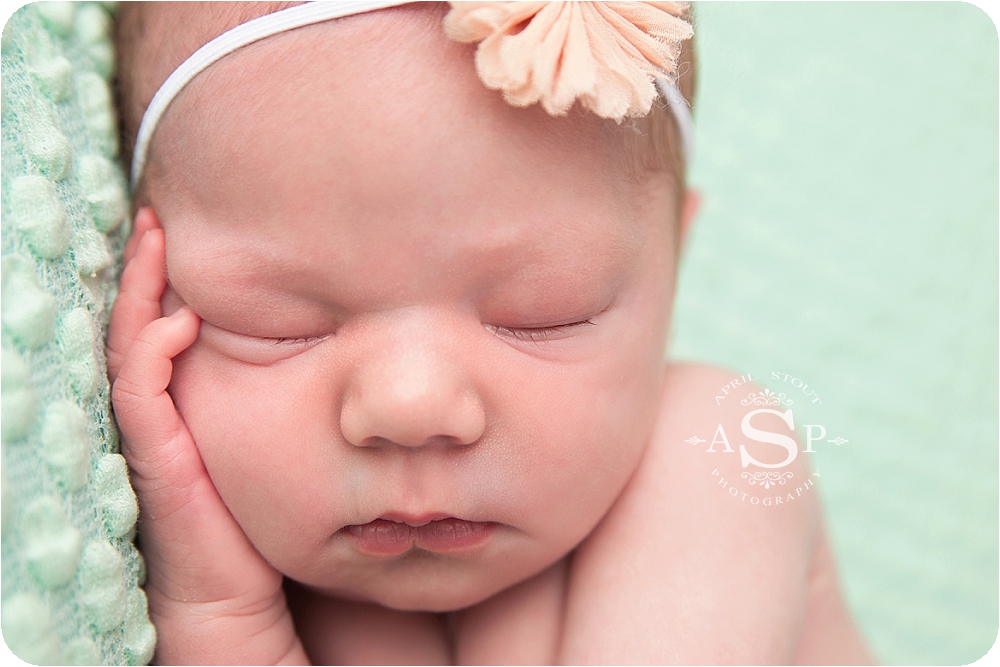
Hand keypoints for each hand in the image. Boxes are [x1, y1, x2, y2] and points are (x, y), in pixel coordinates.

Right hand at [108, 208, 308, 664]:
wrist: (231, 589)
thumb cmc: (255, 513)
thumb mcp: (268, 438)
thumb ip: (281, 396)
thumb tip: (330, 347)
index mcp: (181, 403)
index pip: (161, 328)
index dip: (162, 282)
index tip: (176, 235)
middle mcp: (157, 411)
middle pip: (137, 325)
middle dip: (142, 271)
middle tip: (154, 220)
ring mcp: (151, 432)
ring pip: (130, 347)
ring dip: (139, 294)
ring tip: (152, 244)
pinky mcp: (154, 456)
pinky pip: (140, 394)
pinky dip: (152, 352)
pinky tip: (177, 322)